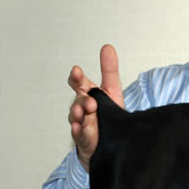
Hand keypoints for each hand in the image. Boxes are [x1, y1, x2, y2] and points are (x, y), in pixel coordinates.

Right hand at [68, 44, 123, 171]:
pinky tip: (78, 127)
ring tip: (83, 112)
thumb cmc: (108, 115)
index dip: (77, 77)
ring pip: (77, 118)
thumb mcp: (112, 91)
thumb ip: (109, 70)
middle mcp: (83, 108)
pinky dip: (78, 131)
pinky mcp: (84, 139)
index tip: (77, 72)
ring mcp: (82, 123)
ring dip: (78, 114)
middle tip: (90, 101)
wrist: (111, 142)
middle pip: (78, 100)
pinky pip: (79, 135)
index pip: (79, 83)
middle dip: (83, 99)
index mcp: (89, 94)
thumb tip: (107, 47)